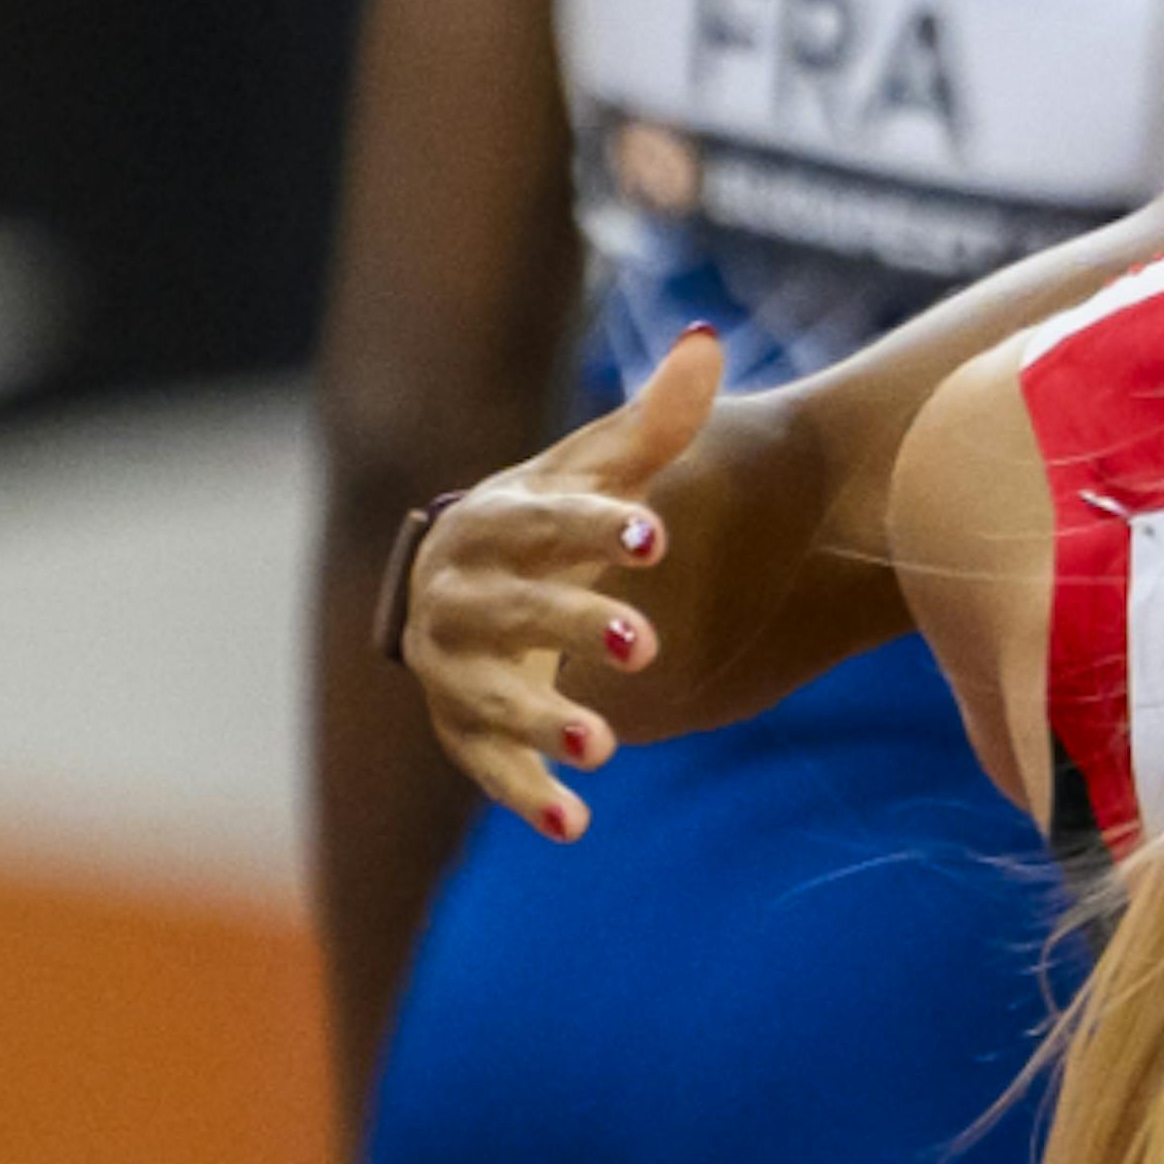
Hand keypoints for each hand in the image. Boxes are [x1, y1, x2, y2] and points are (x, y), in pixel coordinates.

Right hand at [403, 325, 723, 838]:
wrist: (481, 583)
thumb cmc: (556, 523)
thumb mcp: (605, 472)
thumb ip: (657, 420)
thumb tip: (711, 339)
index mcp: (494, 521)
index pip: (542, 521)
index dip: (594, 527)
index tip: (655, 536)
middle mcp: (458, 594)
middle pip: (511, 610)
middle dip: (569, 626)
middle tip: (644, 645)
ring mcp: (452, 667)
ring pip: (486, 697)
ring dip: (539, 722)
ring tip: (604, 745)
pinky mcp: (464, 729)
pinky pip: (486, 768)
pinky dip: (525, 795)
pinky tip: (575, 824)